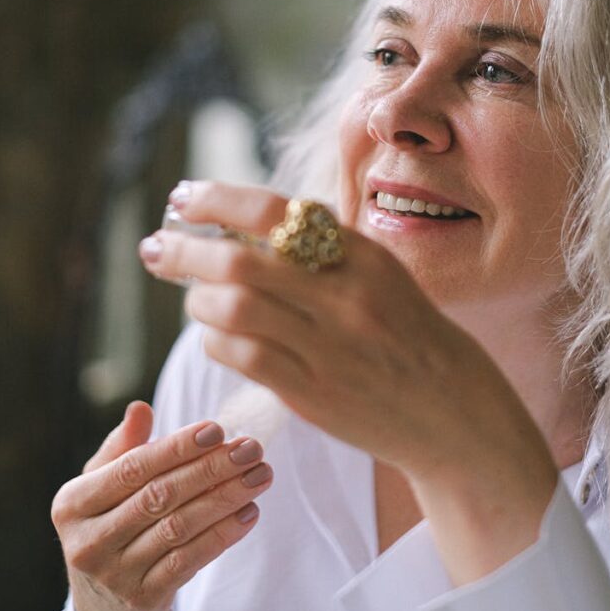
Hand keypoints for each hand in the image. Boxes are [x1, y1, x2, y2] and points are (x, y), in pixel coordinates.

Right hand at [52, 401, 272, 610]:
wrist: (103, 607)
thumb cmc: (110, 524)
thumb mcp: (103, 486)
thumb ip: (123, 447)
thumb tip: (140, 409)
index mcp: (73, 503)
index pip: (132, 468)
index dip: (176, 448)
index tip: (217, 429)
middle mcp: (88, 540)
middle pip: (160, 496)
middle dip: (211, 469)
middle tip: (252, 448)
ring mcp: (114, 574)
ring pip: (179, 528)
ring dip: (225, 498)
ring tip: (260, 475)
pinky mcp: (142, 600)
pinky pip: (189, 561)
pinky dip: (223, 534)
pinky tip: (249, 512)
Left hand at [140, 183, 552, 481]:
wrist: (453, 412)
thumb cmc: (411, 336)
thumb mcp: (382, 275)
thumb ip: (325, 250)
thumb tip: (244, 224)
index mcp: (364, 256)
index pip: (276, 210)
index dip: (218, 199)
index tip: (183, 198)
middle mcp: (346, 296)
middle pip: (241, 260)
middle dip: (185, 249)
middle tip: (156, 247)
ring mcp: (330, 347)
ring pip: (234, 309)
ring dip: (198, 299)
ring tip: (193, 296)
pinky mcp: (314, 394)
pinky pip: (244, 357)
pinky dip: (217, 341)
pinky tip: (218, 336)